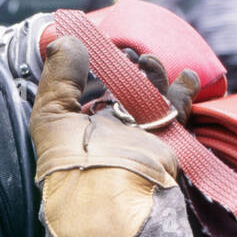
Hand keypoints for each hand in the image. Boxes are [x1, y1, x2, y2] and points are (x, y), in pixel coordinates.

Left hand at [30, 35, 189, 236]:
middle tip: (128, 54)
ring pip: (152, 97)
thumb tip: (65, 40)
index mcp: (80, 128)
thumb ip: (58, 75)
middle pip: (124, 91)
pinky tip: (185, 76)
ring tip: (149, 61)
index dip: (96, 68)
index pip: (90, 91)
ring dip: (154, 75)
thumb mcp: (50, 114)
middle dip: (128, 68)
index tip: (100, 47)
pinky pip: (178, 114)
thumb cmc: (70, 161)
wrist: (106, 196)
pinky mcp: (166, 143)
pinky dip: (185, 92)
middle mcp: (110, 133)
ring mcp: (139, 138)